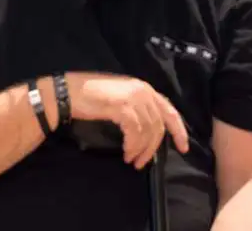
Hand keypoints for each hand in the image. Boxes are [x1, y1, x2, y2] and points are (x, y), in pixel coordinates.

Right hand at [63, 72, 190, 168]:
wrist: (68, 92)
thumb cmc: (90, 96)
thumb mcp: (120, 98)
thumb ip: (137, 108)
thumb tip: (148, 131)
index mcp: (144, 88)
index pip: (170, 110)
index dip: (179, 130)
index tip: (183, 148)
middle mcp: (143, 90)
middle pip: (159, 125)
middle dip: (153, 148)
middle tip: (143, 163)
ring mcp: (133, 98)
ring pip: (148, 131)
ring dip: (141, 149)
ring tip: (131, 159)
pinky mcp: (123, 107)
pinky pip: (135, 133)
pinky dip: (132, 145)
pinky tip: (126, 152)